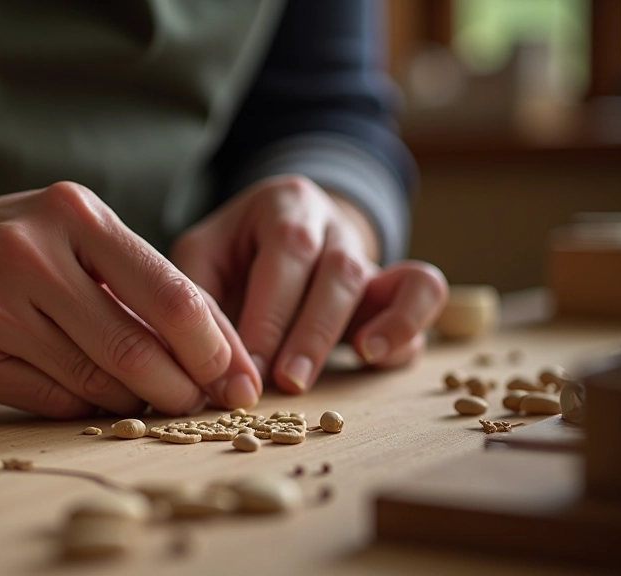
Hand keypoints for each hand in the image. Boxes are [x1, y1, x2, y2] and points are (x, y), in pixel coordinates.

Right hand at [0, 181, 260, 417]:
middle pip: (134, 349)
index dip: (216, 347)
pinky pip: (50, 399)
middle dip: (182, 389)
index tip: (240, 378)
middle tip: (204, 405)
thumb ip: (140, 282)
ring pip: (93, 381)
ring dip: (133, 401)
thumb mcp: (73, 234)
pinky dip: (83, 404)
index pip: (170, 294)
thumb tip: (220, 348)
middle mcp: (28, 255)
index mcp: (73, 215)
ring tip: (150, 399)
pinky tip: (90, 395)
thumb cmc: (9, 243)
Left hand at [171, 175, 447, 392]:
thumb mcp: (201, 256)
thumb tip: (204, 363)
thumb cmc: (233, 251)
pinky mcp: (391, 283)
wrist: (278, 232)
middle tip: (284, 384)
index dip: (270, 313)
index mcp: (283, 204)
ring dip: (348, 335)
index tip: (248, 366)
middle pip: (336, 270)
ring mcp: (366, 252)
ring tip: (321, 376)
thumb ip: (199, 297)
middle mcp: (331, 224)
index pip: (286, 251)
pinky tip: (373, 357)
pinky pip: (422, 293)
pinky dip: (406, 324)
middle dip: (309, 333)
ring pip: (376, 282)